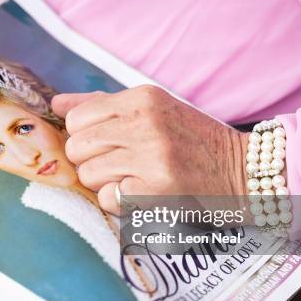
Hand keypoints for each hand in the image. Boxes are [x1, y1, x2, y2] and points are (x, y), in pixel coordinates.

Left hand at [51, 85, 247, 214]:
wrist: (243, 171)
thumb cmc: (192, 140)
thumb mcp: (152, 109)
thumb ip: (101, 105)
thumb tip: (57, 104)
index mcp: (143, 98)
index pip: (76, 119)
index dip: (84, 137)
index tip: (105, 144)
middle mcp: (145, 123)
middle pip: (77, 148)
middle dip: (90, 161)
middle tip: (118, 164)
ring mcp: (151, 157)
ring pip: (88, 175)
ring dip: (104, 183)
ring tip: (132, 178)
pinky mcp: (156, 190)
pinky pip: (107, 199)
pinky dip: (118, 202)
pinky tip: (141, 193)